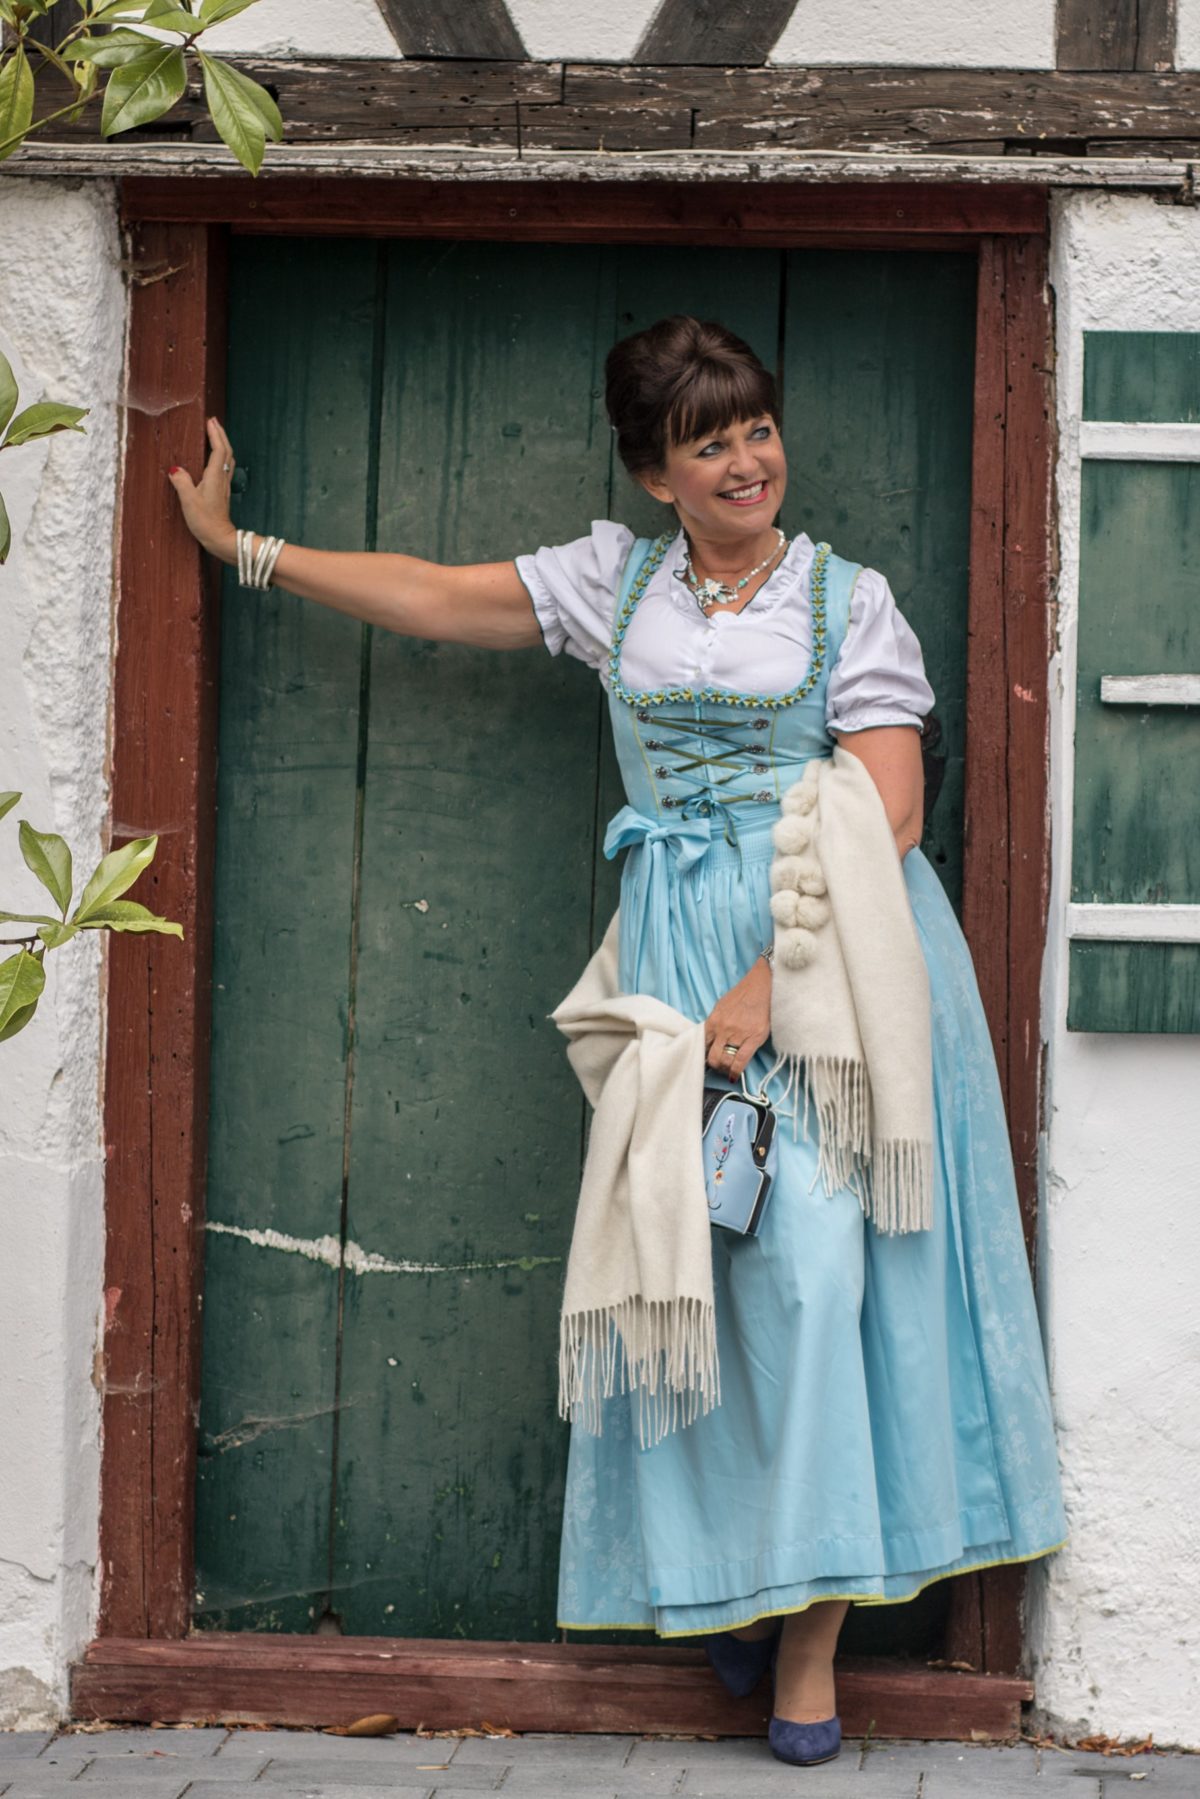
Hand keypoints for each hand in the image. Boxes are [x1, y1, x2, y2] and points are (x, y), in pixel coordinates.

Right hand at [166, 415, 237, 561]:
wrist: (220, 539)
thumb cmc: (205, 522)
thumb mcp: (189, 501)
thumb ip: (181, 482)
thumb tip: (174, 469)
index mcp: (215, 477)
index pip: (218, 449)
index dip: (215, 434)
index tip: (210, 421)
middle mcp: (222, 479)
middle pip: (226, 451)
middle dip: (220, 434)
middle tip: (213, 421)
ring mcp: (224, 486)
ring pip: (227, 459)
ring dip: (222, 444)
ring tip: (215, 434)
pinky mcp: (222, 492)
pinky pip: (225, 468)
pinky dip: (221, 456)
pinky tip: (216, 458)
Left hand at [704, 956, 771, 1083]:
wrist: (762, 986)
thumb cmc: (742, 995)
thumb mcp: (721, 1007)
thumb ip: (715, 1023)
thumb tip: (710, 1039)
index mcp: (713, 1021)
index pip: (702, 1044)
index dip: (702, 1054)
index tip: (704, 1059)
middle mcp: (723, 1029)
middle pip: (712, 1056)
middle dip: (713, 1065)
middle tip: (717, 1068)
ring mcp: (738, 1035)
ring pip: (725, 1061)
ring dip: (724, 1069)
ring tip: (727, 1070)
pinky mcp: (753, 1039)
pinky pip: (741, 1061)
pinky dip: (735, 1071)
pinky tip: (734, 1076)